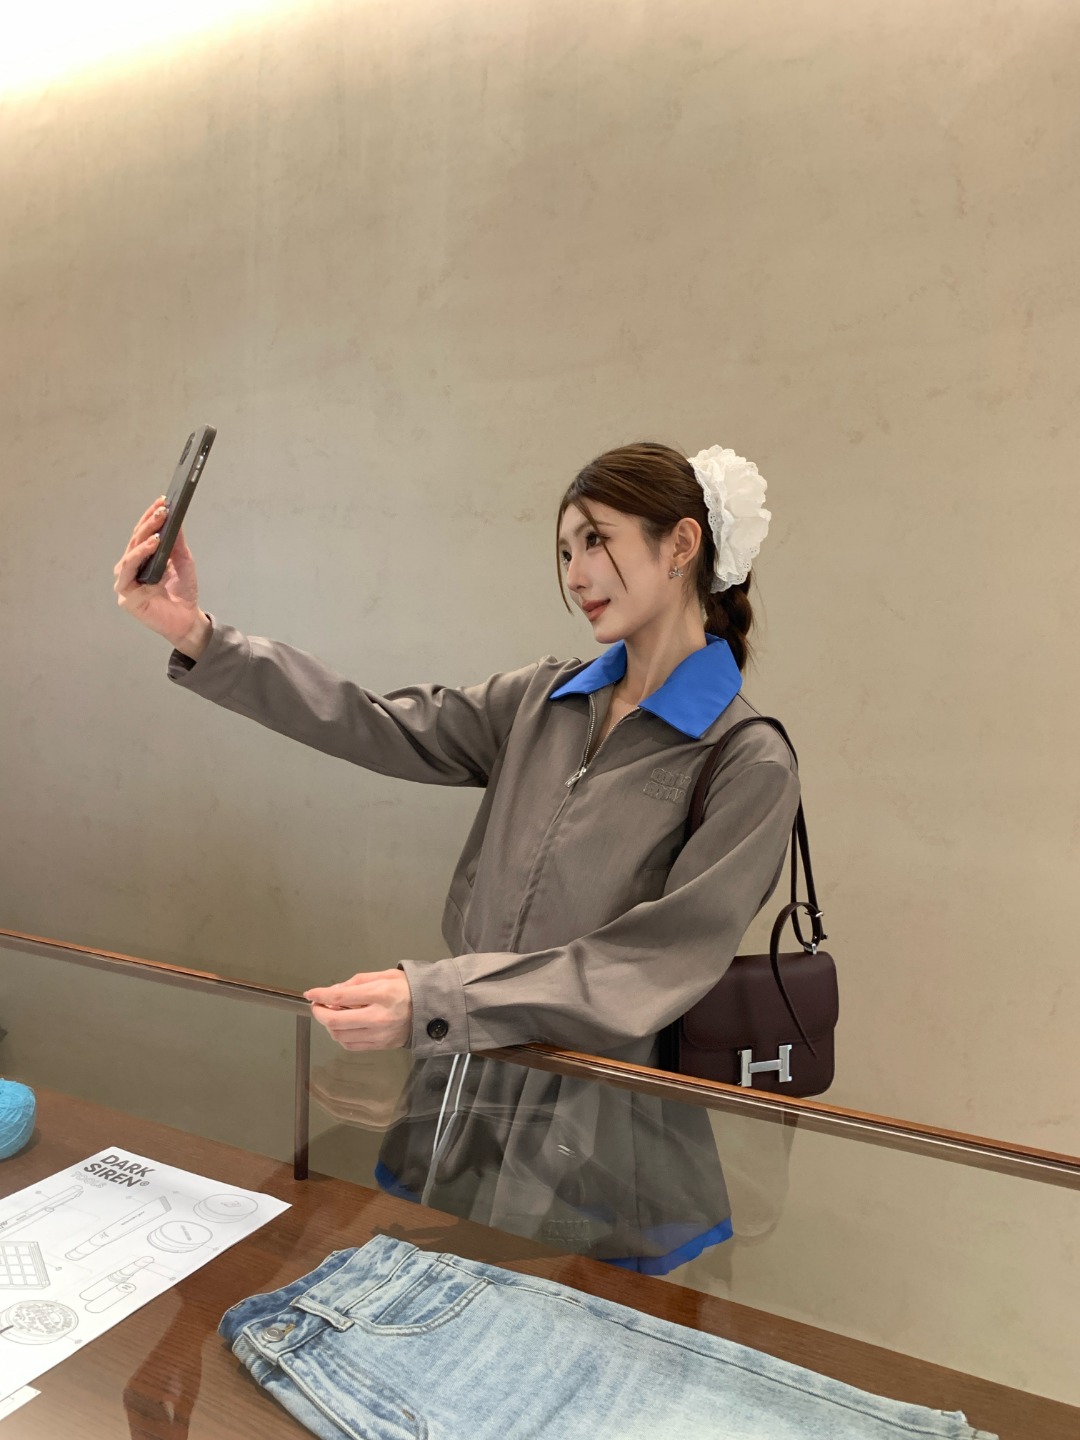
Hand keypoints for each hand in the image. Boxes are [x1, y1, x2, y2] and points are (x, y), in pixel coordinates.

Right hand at [113, 497, 209, 655]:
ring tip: (159, 528)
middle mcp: (130, 569)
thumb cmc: (183, 592)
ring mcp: (125, 583)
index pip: (142, 534)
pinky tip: (155, 548)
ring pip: (130, 555)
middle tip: (162, 509)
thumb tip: (176, 519)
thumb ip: (177, 542)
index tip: (163, 500)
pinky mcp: (127, 598)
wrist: (188, 620)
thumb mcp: (183, 562)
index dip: (150, 517)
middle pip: (135, 541)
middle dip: (149, 523)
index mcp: (141, 559)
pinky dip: (141, 558)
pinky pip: (131, 574)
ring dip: (144, 539)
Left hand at [304, 970, 413, 1050]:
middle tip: (317, 1006)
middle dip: (319, 1013)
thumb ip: (358, 982)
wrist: (433, 1009)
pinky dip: (340, 1036)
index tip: (310, 994)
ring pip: (340, 1035)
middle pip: (336, 1021)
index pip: (341, 997)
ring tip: (332, 1014)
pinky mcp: (381, 1046)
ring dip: (329, 1025)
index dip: (320, 995)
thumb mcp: (385, 975)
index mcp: (381, 994)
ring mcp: (379, 1034)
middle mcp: (378, 1016)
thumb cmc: (409, 988)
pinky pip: (351, 1045)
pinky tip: (343, 1027)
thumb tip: (334, 991)